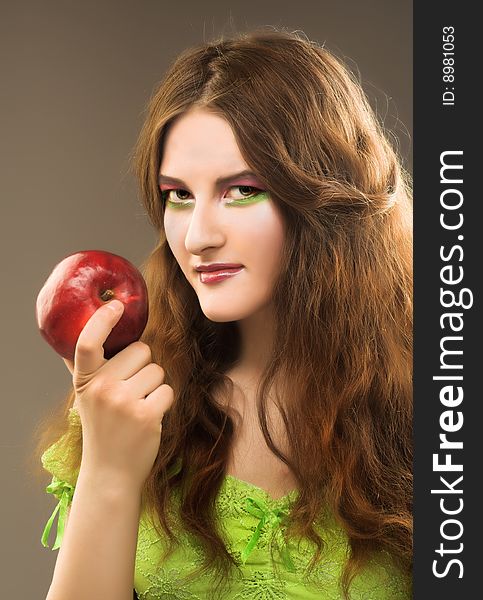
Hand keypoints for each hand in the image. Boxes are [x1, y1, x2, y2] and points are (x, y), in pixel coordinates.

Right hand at [62, 299, 173, 489]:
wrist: (110, 472)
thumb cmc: (102, 429)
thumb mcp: (86, 397)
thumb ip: (89, 368)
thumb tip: (86, 333)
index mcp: (85, 380)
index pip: (88, 342)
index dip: (102, 320)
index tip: (116, 305)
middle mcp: (101, 388)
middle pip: (141, 350)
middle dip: (143, 366)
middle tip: (130, 392)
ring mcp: (123, 402)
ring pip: (158, 370)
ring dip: (154, 386)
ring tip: (138, 407)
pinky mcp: (146, 415)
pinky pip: (168, 389)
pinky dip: (163, 402)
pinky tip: (149, 417)